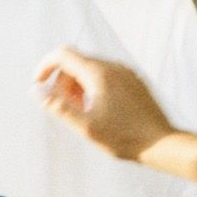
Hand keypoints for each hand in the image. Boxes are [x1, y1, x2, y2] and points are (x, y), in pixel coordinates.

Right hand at [35, 48, 173, 161]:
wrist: (160, 142)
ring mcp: (125, 72)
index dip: (45, 66)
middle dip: (63, 82)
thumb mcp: (85, 126)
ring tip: (82, 111)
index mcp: (98, 73)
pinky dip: (94, 87)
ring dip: (78, 86)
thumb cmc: (123, 137)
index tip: (38, 84)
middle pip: (77, 62)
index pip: (63, 55)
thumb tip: (37, 91)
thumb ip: (59, 107)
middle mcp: (113, 66)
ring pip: (92, 69)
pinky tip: (99, 110)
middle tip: (64, 108)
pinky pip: (107, 75)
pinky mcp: (134, 81)